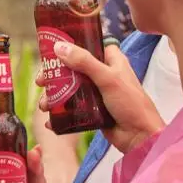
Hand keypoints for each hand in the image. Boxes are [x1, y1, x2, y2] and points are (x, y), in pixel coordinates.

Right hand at [37, 44, 164, 153]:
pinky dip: (61, 113)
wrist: (140, 137)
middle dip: (56, 75)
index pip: (90, 45)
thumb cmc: (132, 104)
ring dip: (56, 96)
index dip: (73, 45)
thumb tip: (60, 48)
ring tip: (44, 104)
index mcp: (112, 61)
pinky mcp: (93, 111)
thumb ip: (85, 62)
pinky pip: (73, 109)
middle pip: (74, 68)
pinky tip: (50, 119)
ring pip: (71, 89)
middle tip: (41, 80)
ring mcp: (98, 94)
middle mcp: (104, 75)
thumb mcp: (108, 78)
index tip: (53, 48)